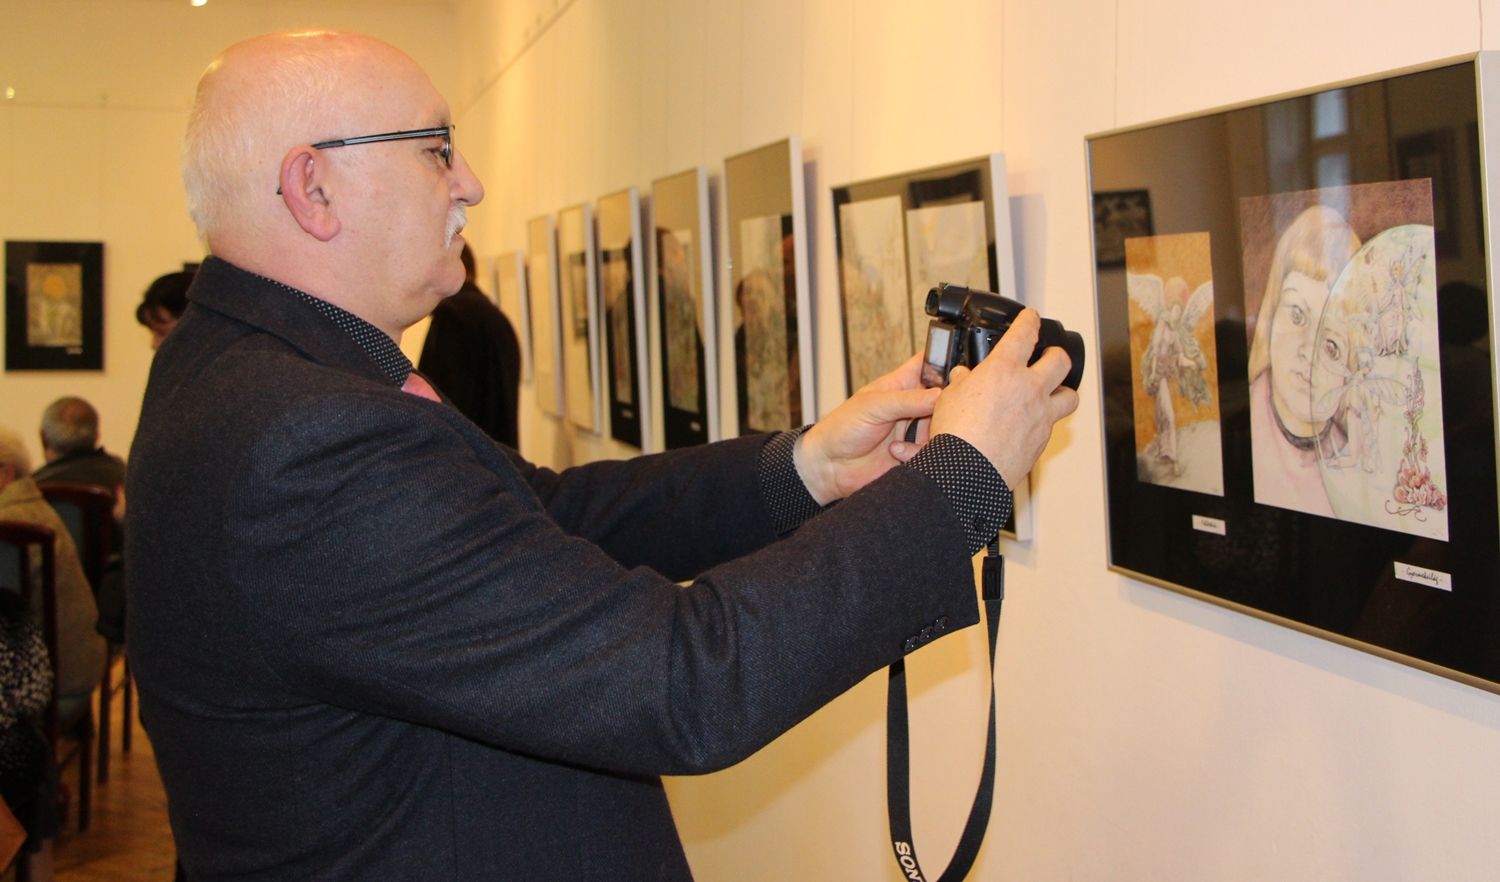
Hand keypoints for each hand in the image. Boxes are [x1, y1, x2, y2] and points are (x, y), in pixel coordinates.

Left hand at [793, 353, 940, 504]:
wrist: (829, 467)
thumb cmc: (841, 428)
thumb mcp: (874, 406)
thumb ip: (908, 400)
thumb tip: (940, 396)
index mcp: (901, 385)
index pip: (929, 364)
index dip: (945, 360)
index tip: (957, 368)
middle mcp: (912, 407)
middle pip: (946, 397)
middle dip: (948, 404)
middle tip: (937, 410)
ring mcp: (915, 431)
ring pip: (944, 426)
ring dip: (935, 431)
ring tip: (917, 435)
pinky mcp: (915, 455)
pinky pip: (933, 452)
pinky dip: (922, 453)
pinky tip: (898, 452)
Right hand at [929, 309, 1078, 487]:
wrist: (968, 473)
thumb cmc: (956, 436)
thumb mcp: (949, 398)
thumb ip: (962, 383)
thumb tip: (964, 378)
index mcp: (1003, 370)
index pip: (1024, 333)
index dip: (1029, 321)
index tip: (1030, 318)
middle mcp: (1029, 389)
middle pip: (1060, 360)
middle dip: (1056, 354)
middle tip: (1050, 356)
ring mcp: (1041, 415)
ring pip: (1070, 396)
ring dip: (1063, 391)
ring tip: (1054, 393)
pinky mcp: (1042, 440)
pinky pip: (1052, 426)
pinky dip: (1044, 423)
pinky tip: (1030, 427)